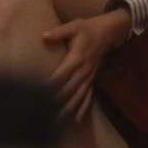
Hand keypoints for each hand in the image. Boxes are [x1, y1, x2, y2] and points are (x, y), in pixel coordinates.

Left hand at [42, 7, 131, 124]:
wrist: (109, 31)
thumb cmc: (88, 28)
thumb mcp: (74, 26)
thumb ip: (59, 32)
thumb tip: (44, 36)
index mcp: (77, 57)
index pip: (61, 75)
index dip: (50, 85)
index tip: (37, 94)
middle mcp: (84, 70)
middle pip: (69, 90)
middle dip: (56, 102)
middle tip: (42, 113)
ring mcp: (89, 77)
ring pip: (78, 96)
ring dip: (67, 109)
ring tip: (55, 122)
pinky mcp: (92, 79)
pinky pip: (88, 96)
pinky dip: (82, 108)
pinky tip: (75, 120)